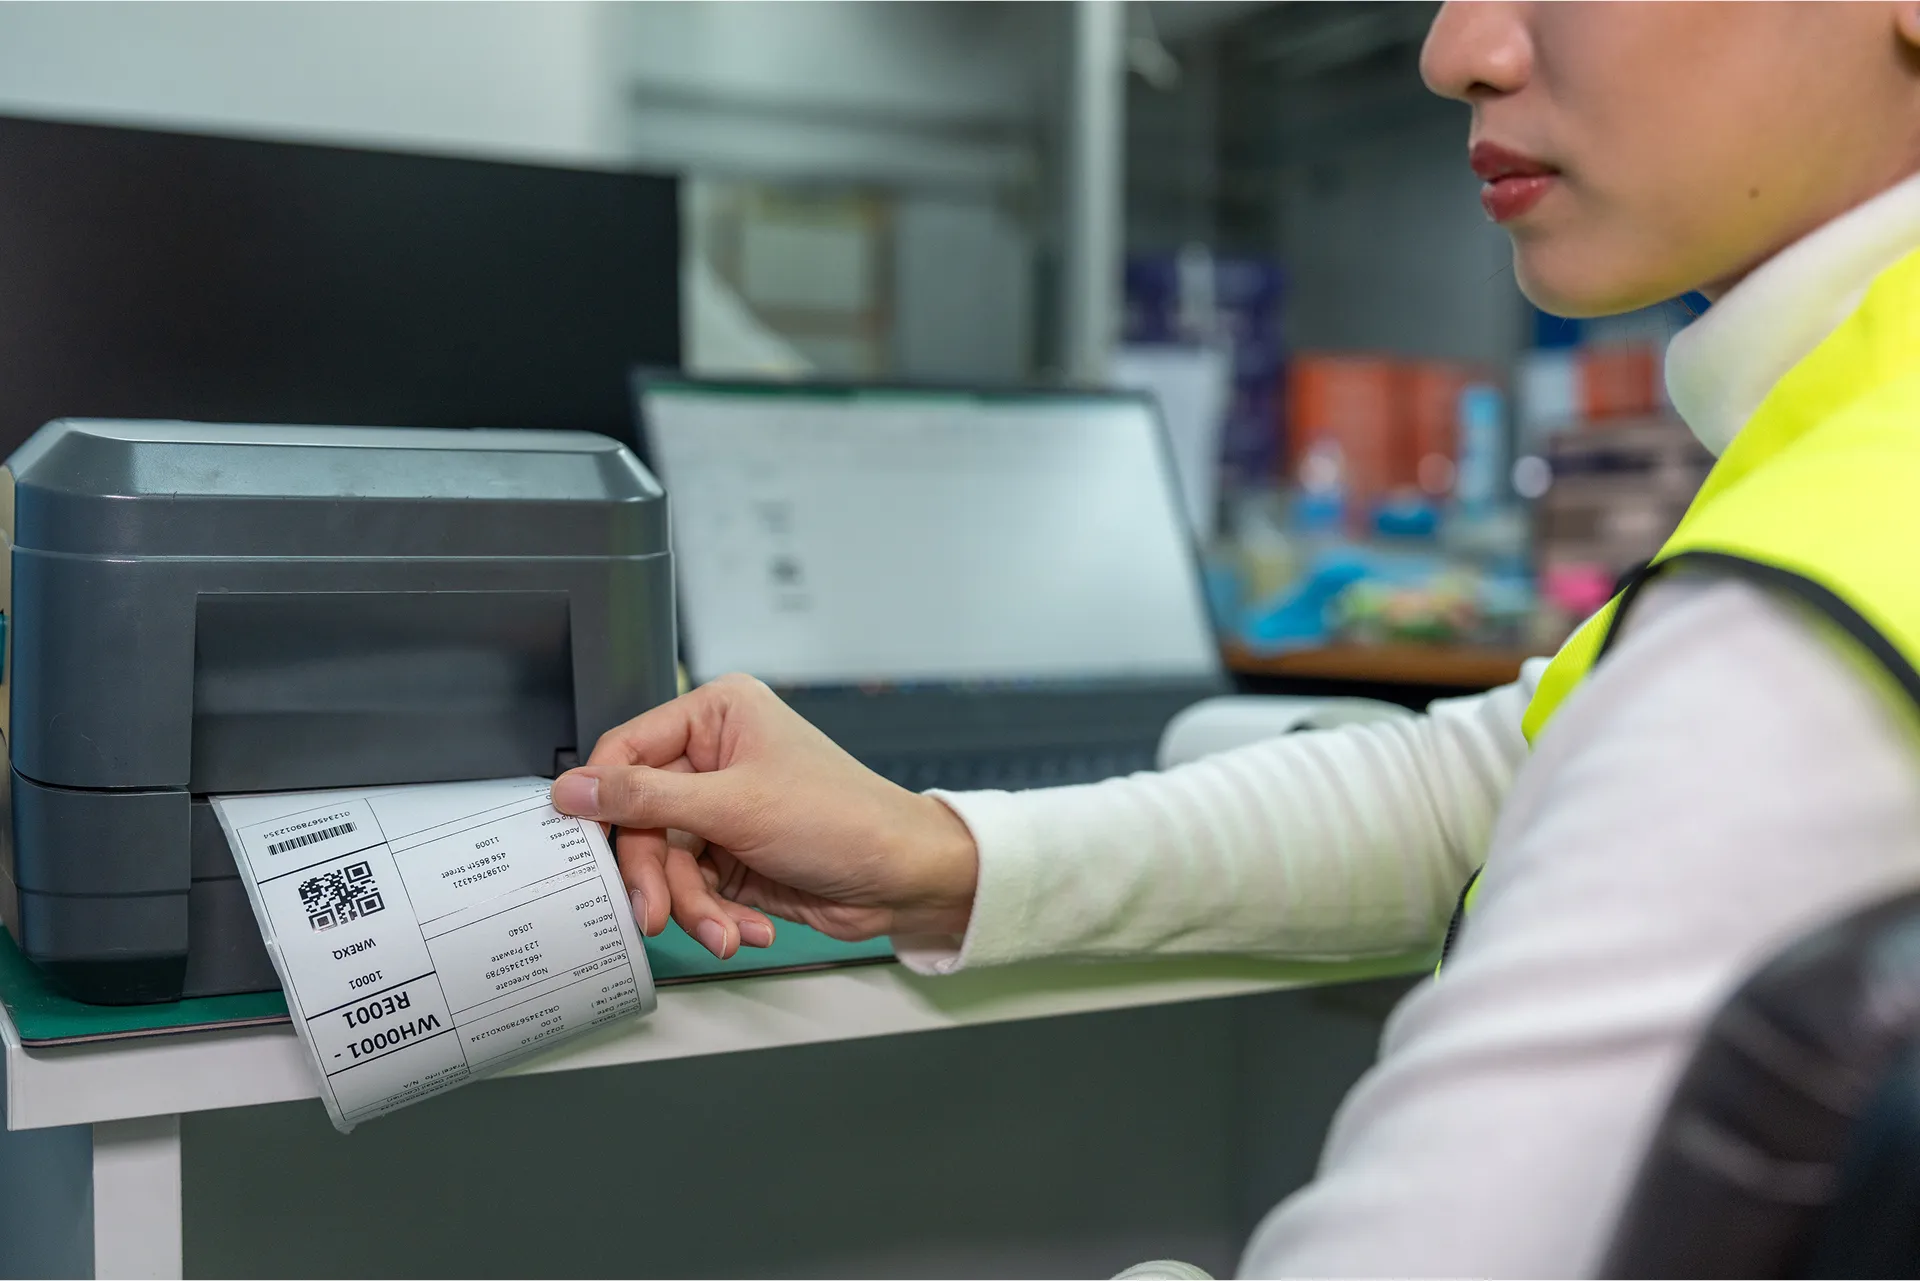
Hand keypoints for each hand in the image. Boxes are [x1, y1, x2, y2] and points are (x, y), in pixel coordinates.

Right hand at [550, 674, 979, 959]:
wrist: (903, 880)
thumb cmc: (844, 818)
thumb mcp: (735, 806)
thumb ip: (646, 800)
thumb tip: (573, 789)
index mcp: (717, 715)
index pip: (627, 749)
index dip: (601, 797)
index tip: (579, 839)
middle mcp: (715, 757)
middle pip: (640, 818)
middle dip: (654, 875)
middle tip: (653, 912)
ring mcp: (723, 811)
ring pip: (665, 864)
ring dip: (692, 907)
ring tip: (724, 932)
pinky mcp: (732, 857)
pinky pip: (693, 890)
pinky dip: (716, 917)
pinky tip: (749, 928)